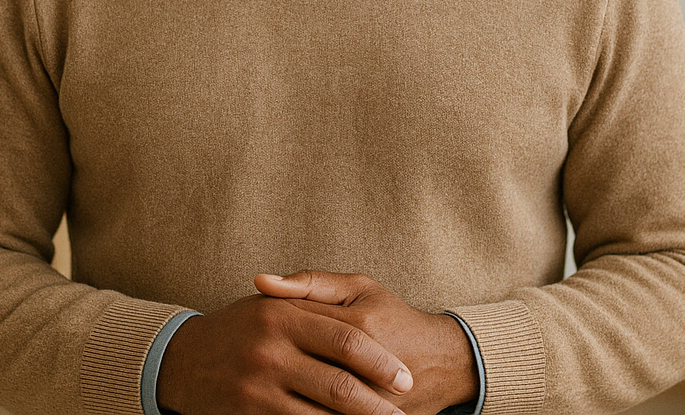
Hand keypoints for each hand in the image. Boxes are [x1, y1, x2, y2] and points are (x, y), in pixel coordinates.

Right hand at [156, 289, 414, 414]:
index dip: (381, 362)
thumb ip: (310, 302)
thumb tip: (364, 324)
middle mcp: (270, 351)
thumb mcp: (269, 304)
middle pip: (340, 385)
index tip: (405, 378)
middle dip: (378, 407)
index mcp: (282, 315)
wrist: (180, 359)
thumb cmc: (238, 329)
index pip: (347, 341)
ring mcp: (258, 388)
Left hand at [255, 271, 476, 414]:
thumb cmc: (393, 317)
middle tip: (243, 377)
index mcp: (361, 326)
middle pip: (303, 374)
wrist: (442, 361)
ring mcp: (374, 399)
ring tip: (257, 396)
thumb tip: (260, 281)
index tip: (244, 340)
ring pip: (316, 405)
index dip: (268, 335)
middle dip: (270, 376)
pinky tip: (290, 408)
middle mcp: (368, 365)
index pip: (297, 329)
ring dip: (285, 402)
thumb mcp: (359, 288)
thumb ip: (311, 282)